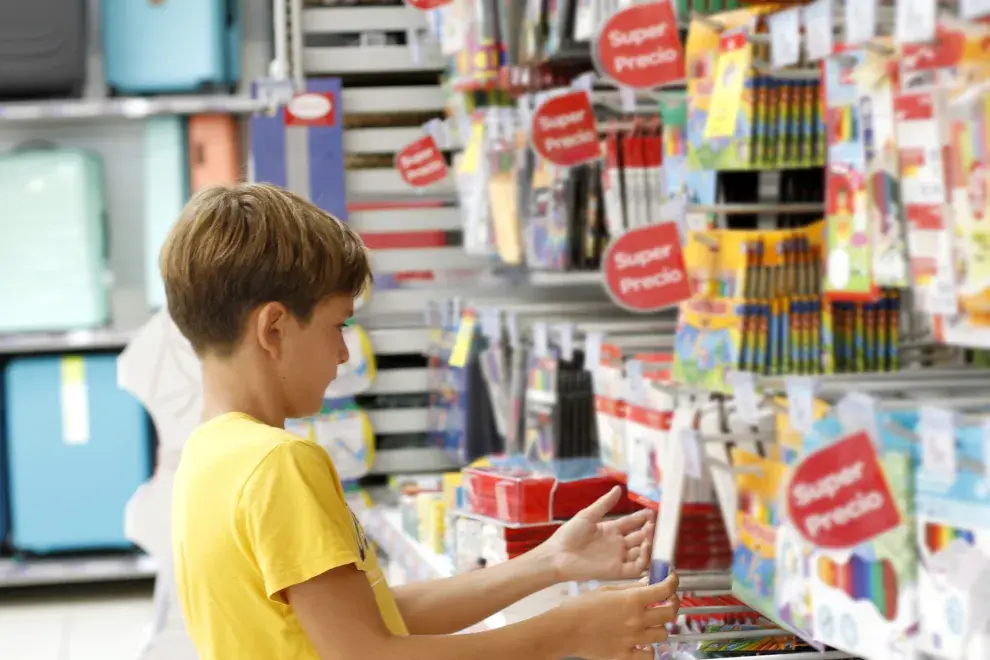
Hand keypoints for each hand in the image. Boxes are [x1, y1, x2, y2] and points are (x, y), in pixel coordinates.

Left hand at [539, 486, 654, 582]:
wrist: (557, 556)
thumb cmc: (569, 534)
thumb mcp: (588, 515)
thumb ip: (604, 504)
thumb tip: (618, 488)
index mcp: (611, 530)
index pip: (632, 523)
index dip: (643, 517)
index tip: (654, 511)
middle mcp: (618, 544)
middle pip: (640, 537)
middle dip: (649, 530)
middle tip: (655, 523)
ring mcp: (618, 558)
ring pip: (641, 552)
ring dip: (649, 544)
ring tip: (650, 533)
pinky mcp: (617, 571)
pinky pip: (636, 567)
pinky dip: (644, 559)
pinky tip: (645, 548)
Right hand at [557, 573, 679, 659]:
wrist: (566, 629)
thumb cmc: (581, 606)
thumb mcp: (606, 590)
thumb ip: (629, 588)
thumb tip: (647, 585)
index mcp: (632, 599)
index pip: (665, 589)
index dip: (673, 582)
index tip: (673, 579)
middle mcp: (637, 619)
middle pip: (670, 613)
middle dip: (673, 604)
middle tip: (668, 601)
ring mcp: (633, 639)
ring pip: (663, 634)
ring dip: (660, 626)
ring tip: (651, 623)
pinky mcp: (626, 655)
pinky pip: (649, 655)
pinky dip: (649, 649)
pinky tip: (643, 643)